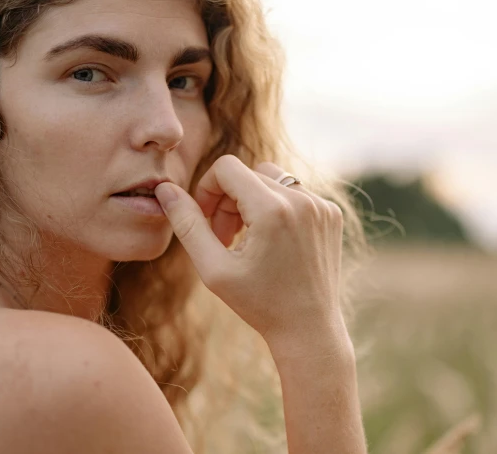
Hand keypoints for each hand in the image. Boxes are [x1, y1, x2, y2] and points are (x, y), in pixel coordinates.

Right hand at [154, 155, 345, 348]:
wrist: (309, 329)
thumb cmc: (259, 304)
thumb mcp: (213, 268)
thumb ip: (187, 224)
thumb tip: (165, 190)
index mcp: (272, 210)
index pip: (226, 168)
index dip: (207, 189)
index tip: (206, 219)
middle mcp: (302, 200)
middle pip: (248, 174)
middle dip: (228, 200)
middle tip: (225, 239)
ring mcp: (321, 205)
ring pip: (272, 179)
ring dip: (252, 201)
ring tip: (247, 239)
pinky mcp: (332, 213)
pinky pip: (295, 193)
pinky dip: (278, 209)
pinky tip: (273, 242)